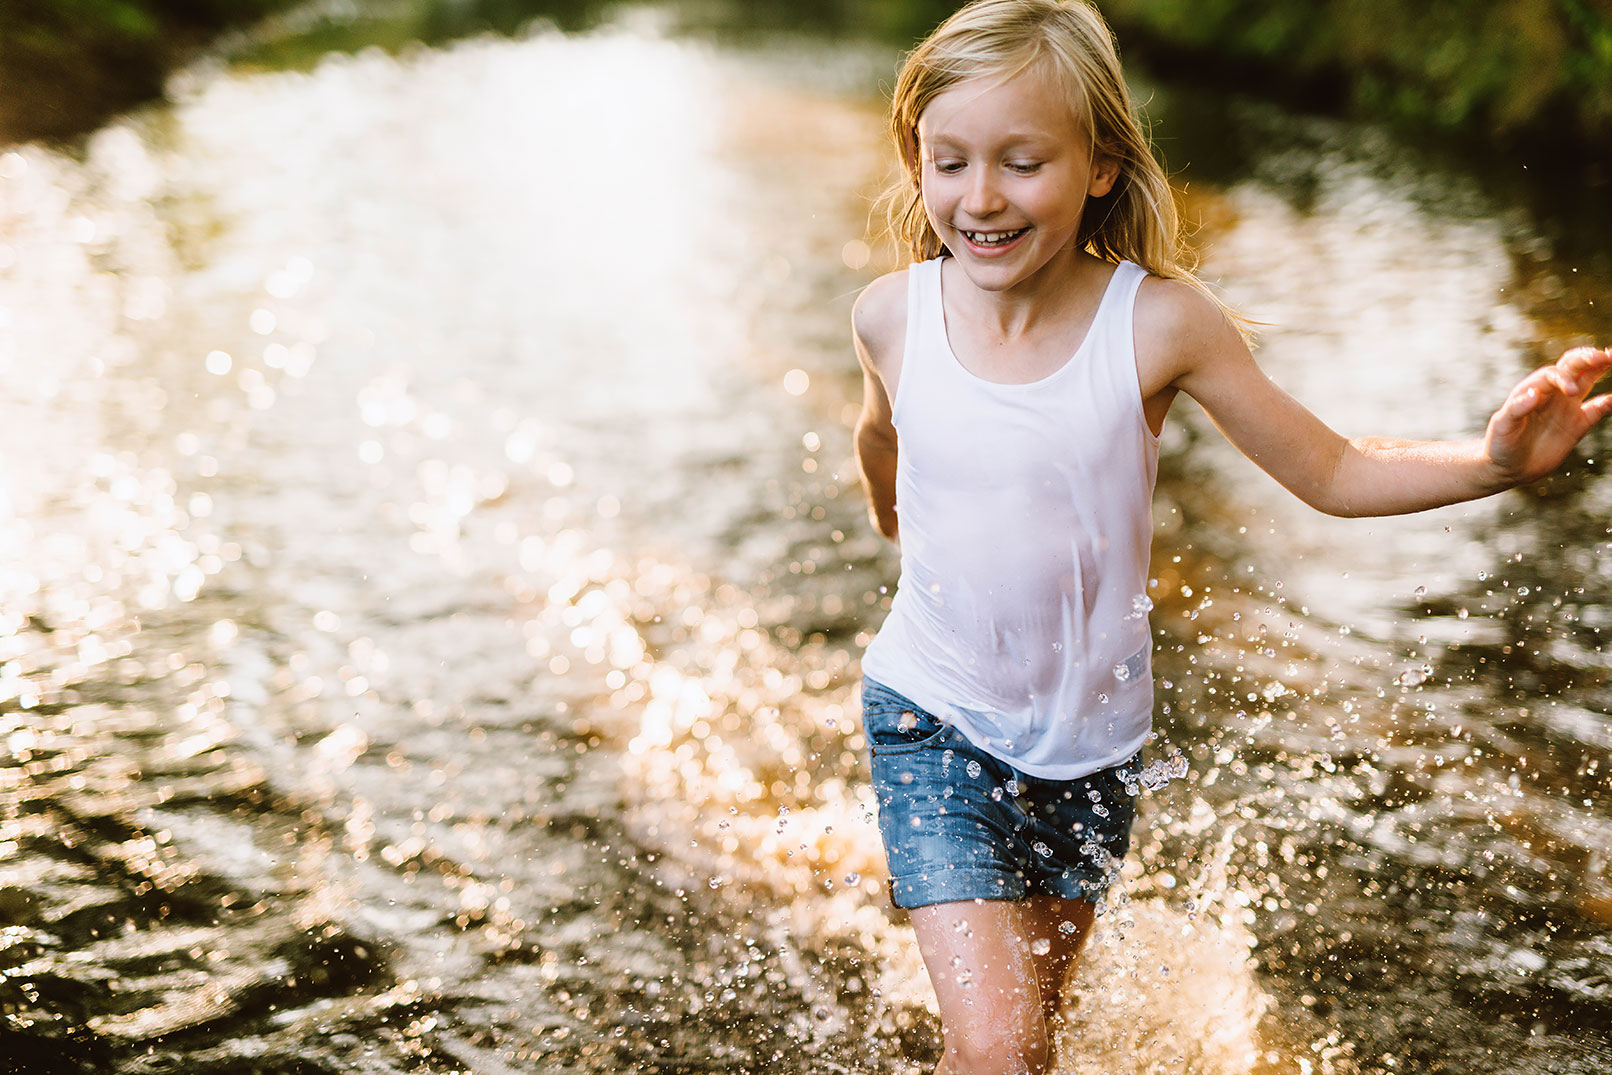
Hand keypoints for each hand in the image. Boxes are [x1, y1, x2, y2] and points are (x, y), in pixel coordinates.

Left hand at [1484, 346, 1611, 485]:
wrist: (1508, 468)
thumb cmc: (1500, 444)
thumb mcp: (1503, 426)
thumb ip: (1516, 409)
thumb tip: (1534, 393)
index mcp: (1533, 389)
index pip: (1553, 374)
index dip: (1564, 378)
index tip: (1572, 391)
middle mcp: (1552, 394)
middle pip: (1573, 367)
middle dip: (1588, 358)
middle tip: (1604, 355)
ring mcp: (1566, 407)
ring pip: (1587, 380)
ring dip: (1600, 368)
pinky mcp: (1578, 424)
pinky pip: (1598, 408)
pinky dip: (1608, 402)